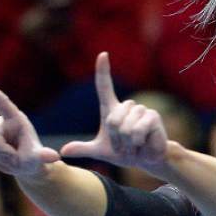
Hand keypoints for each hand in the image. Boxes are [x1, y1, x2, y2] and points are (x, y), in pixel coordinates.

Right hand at [0, 75, 59, 176]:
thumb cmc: (34, 159)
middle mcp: (2, 122)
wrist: (25, 167)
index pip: (2, 102)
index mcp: (16, 119)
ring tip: (11, 159)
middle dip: (3, 153)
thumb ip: (41, 156)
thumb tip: (55, 156)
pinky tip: (0, 159)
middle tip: (16, 160)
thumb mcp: (38, 159)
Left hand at [60, 52, 168, 171]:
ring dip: (127, 142)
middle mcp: (127, 105)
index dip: (103, 70)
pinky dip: (137, 141)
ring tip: (134, 146)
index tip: (103, 55)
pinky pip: (138, 129)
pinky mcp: (153, 116)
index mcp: (112, 109)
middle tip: (124, 146)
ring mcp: (141, 109)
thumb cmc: (125, 153)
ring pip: (125, 126)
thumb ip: (83, 149)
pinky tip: (143, 144)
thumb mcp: (101, 152)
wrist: (146, 161)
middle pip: (112, 119)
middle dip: (116, 139)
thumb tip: (63, 151)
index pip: (105, 86)